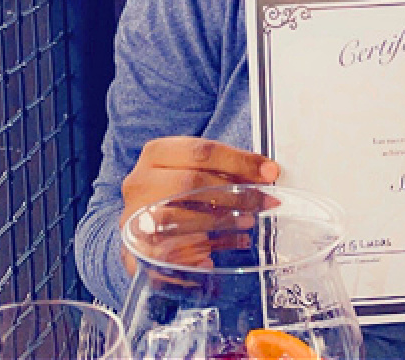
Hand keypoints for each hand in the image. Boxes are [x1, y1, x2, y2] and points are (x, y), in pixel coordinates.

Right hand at [119, 137, 279, 273]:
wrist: (143, 227)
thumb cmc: (178, 194)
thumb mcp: (198, 173)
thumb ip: (227, 170)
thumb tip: (267, 172)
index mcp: (156, 154)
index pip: (201, 152)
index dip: (239, 161)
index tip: (269, 172)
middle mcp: (140, 182)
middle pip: (192, 182)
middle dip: (235, 193)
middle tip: (265, 202)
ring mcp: (135, 216)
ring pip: (180, 217)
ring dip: (221, 221)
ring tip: (248, 222)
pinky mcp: (136, 248)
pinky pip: (172, 251)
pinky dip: (201, 252)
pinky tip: (218, 253)